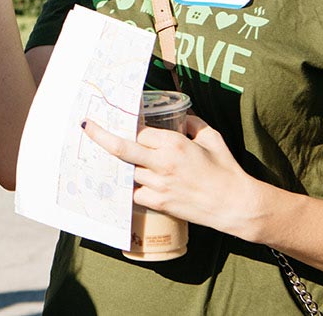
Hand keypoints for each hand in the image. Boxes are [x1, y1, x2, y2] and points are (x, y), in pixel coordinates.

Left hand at [83, 115, 263, 237]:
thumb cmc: (226, 169)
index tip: (118, 119)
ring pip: (127, 171)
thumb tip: (181, 117)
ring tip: (104, 156)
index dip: (129, 125)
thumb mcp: (212, 137)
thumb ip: (193, 123)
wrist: (236, 205)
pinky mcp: (159, 203)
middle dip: (100, 136)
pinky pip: (134, 192)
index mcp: (174, 144)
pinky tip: (127, 181)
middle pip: (121, 148)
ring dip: (119, 165)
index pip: (139, 131)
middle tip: (86, 127)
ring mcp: (158, 185)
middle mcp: (162, 163)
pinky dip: (130, 186)